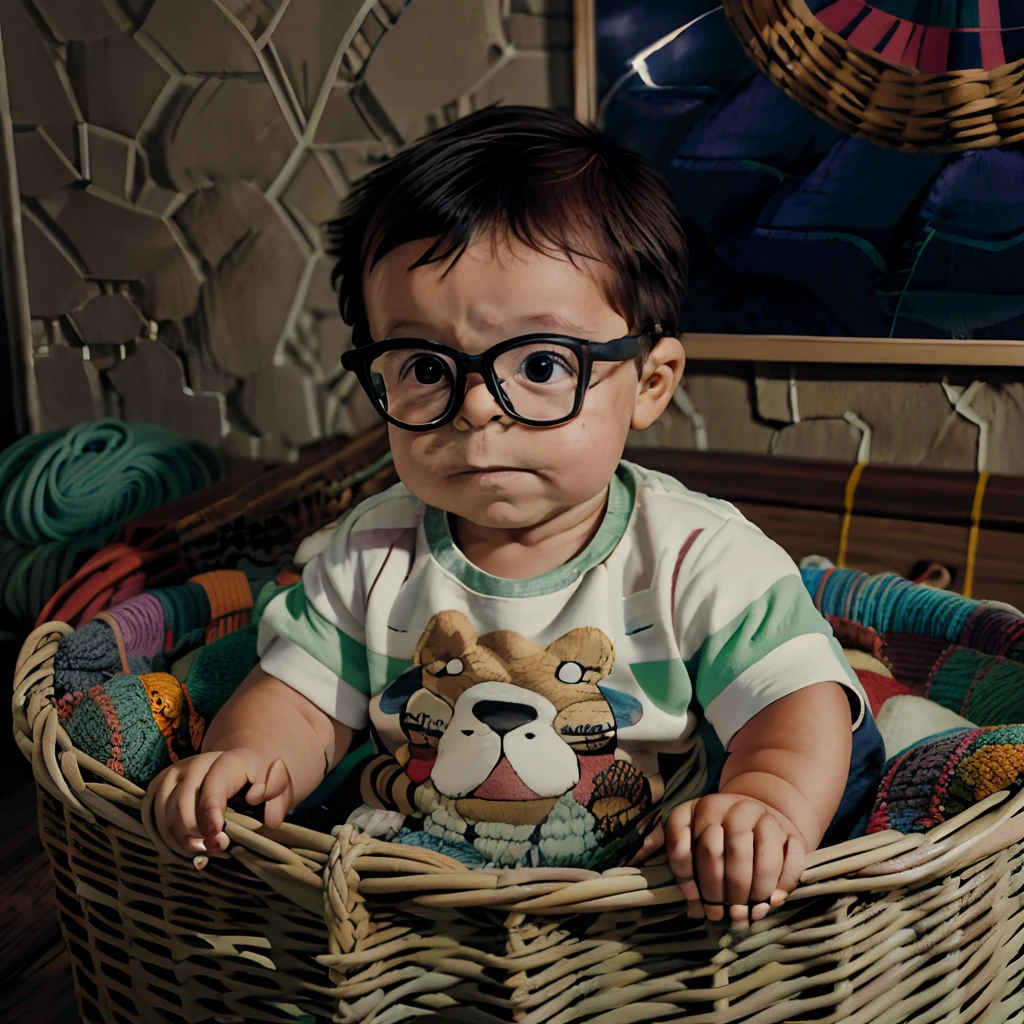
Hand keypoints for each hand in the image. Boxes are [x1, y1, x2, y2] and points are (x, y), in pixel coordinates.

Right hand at [149, 748, 293, 862]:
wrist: (237, 768)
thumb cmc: (257, 780)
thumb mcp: (276, 785)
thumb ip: (277, 799)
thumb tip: (270, 820)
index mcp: (227, 761)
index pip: (213, 787)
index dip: (211, 815)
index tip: (216, 840)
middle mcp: (196, 763)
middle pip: (182, 801)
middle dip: (194, 832)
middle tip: (212, 850)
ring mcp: (175, 773)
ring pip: (164, 810)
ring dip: (178, 837)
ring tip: (201, 850)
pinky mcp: (161, 784)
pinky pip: (153, 813)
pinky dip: (165, 835)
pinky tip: (185, 844)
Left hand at [633, 793, 805, 926]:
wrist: (757, 809)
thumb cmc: (713, 829)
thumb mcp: (685, 828)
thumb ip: (661, 844)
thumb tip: (631, 863)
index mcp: (695, 808)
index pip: (680, 841)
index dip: (684, 877)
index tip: (693, 903)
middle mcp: (727, 806)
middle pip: (717, 853)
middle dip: (718, 891)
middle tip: (721, 916)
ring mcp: (760, 815)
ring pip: (754, 856)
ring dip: (750, 892)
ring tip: (745, 915)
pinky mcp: (789, 830)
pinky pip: (789, 857)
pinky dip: (782, 882)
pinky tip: (771, 901)